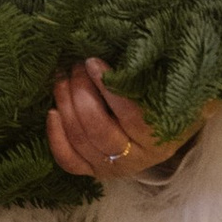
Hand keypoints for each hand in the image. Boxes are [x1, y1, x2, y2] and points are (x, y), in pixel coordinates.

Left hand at [47, 59, 189, 181]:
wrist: (170, 129)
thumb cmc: (167, 100)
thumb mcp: (165, 87)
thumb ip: (144, 75)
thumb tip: (112, 50)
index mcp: (159, 136)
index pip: (128, 113)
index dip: (105, 86)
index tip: (92, 62)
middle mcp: (136, 158)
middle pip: (97, 128)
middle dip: (80, 93)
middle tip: (75, 67)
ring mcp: (113, 168)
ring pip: (80, 140)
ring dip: (65, 106)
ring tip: (62, 80)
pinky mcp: (94, 171)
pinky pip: (68, 160)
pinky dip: (56, 136)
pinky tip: (52, 112)